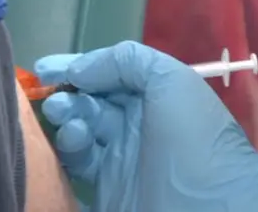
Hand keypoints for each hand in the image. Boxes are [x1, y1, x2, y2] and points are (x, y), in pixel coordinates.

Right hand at [35, 41, 257, 211]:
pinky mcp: (107, 192)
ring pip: (79, 134)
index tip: (45, 68)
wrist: (212, 204)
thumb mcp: (169, 79)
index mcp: (151, 97)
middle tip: (55, 101)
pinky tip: (72, 144)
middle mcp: (133, 126)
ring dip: (68, 122)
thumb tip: (77, 70)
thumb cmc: (192, 135)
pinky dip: (67, 153)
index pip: (106, 76)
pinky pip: (77, 168)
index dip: (76, 68)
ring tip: (68, 122)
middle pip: (88, 103)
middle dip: (68, 96)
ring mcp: (119, 160)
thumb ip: (124, 61)